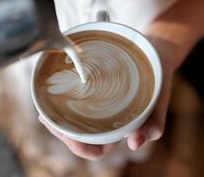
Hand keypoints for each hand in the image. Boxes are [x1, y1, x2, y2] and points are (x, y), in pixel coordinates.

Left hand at [39, 36, 175, 159]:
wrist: (156, 53)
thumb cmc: (159, 79)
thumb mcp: (159, 102)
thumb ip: (152, 126)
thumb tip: (134, 145)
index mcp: (121, 130)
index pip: (96, 150)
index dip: (79, 147)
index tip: (65, 135)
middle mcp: (108, 122)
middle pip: (80, 137)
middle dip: (61, 132)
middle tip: (45, 118)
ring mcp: (101, 108)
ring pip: (75, 122)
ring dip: (58, 120)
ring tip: (44, 110)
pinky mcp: (96, 93)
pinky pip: (78, 103)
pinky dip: (64, 102)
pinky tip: (55, 94)